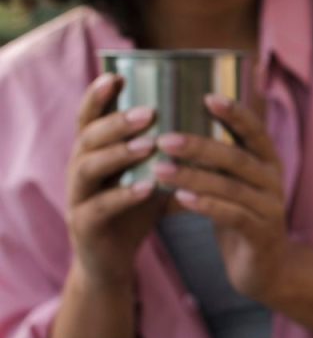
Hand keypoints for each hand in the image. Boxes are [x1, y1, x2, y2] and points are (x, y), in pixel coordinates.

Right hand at [68, 73, 163, 287]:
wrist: (111, 262)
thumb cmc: (134, 212)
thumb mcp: (150, 175)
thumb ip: (168, 152)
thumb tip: (210, 123)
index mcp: (93, 153)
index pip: (89, 117)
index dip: (98, 96)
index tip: (118, 75)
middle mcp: (79, 169)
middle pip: (88, 137)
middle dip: (117, 122)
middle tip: (149, 113)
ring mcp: (78, 197)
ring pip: (88, 167)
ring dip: (119, 153)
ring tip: (149, 144)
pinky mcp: (85, 225)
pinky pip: (100, 207)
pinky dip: (123, 196)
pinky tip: (147, 188)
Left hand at [153, 94, 287, 302]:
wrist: (265, 269)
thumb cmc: (239, 218)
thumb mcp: (232, 184)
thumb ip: (216, 160)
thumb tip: (173, 125)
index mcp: (268, 163)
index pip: (255, 131)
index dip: (235, 114)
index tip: (207, 97)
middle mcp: (273, 181)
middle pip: (237, 157)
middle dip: (200, 146)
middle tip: (164, 138)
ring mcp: (271, 209)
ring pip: (231, 187)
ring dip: (194, 176)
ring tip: (160, 168)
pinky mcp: (262, 235)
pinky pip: (233, 215)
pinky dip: (207, 205)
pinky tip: (180, 199)